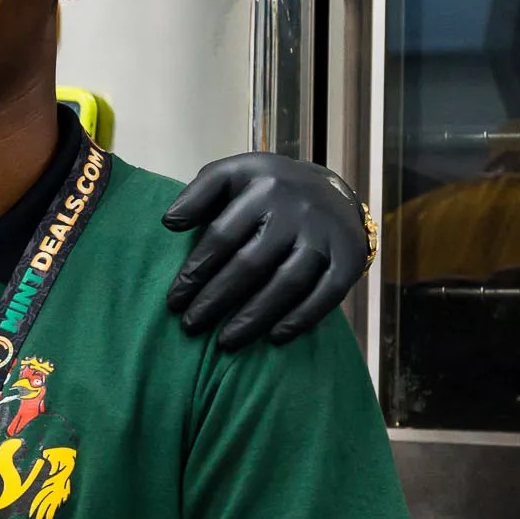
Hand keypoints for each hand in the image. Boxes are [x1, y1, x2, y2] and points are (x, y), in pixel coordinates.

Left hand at [162, 153, 367, 348]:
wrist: (330, 190)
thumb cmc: (266, 190)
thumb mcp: (230, 175)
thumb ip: (197, 194)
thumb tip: (169, 222)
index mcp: (263, 188)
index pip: (222, 237)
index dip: (195, 272)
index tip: (174, 301)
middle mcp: (297, 210)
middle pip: (251, 264)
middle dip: (216, 299)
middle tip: (191, 326)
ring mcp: (325, 235)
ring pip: (287, 283)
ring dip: (254, 317)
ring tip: (225, 342)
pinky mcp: (350, 258)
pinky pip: (326, 295)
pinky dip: (301, 319)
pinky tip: (274, 338)